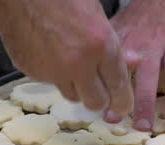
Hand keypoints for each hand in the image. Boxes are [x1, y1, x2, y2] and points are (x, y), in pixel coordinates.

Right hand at [0, 0, 132, 121]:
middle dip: (101, 100)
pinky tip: (52, 55)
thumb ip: (113, 46)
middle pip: (96, 103)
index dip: (123, 101)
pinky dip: (55, 75)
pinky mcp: (32, 72)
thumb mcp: (98, 17)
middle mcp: (77, 63)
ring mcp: (52, 70)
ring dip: (78, 88)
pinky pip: (50, 83)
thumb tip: (133, 64)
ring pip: (72, 96)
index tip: (123, 106)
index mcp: (100, 45)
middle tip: (101, 92)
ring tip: (74, 66)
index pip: (119, 87)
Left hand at [111, 0, 164, 130]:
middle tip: (143, 126)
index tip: (111, 116)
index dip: (115, 94)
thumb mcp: (118, 32)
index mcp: (130, 45)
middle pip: (148, 77)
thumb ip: (107, 60)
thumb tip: (89, 90)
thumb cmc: (139, 22)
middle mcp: (151, 46)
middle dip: (145, 102)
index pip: (121, 73)